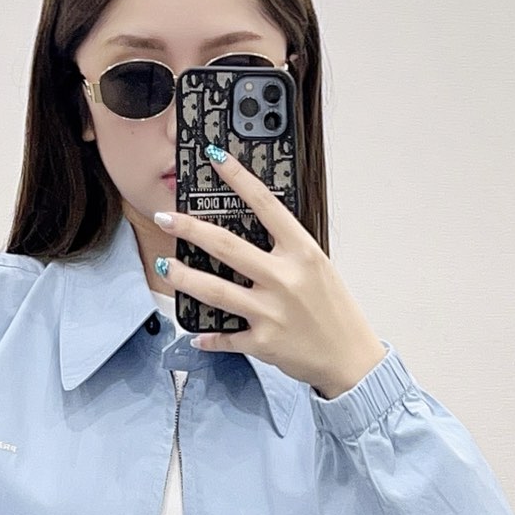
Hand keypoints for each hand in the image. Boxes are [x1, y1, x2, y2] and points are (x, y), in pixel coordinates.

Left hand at [153, 147, 386, 399]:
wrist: (350, 358)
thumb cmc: (334, 310)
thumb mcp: (317, 267)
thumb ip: (286, 249)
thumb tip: (249, 230)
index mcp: (302, 252)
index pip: (265, 204)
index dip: (238, 177)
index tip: (215, 157)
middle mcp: (285, 278)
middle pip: (226, 246)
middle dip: (189, 228)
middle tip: (165, 217)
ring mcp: (272, 311)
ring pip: (214, 290)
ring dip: (183, 277)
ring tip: (164, 266)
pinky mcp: (262, 342)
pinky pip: (225, 337)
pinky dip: (208, 336)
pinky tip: (196, 332)